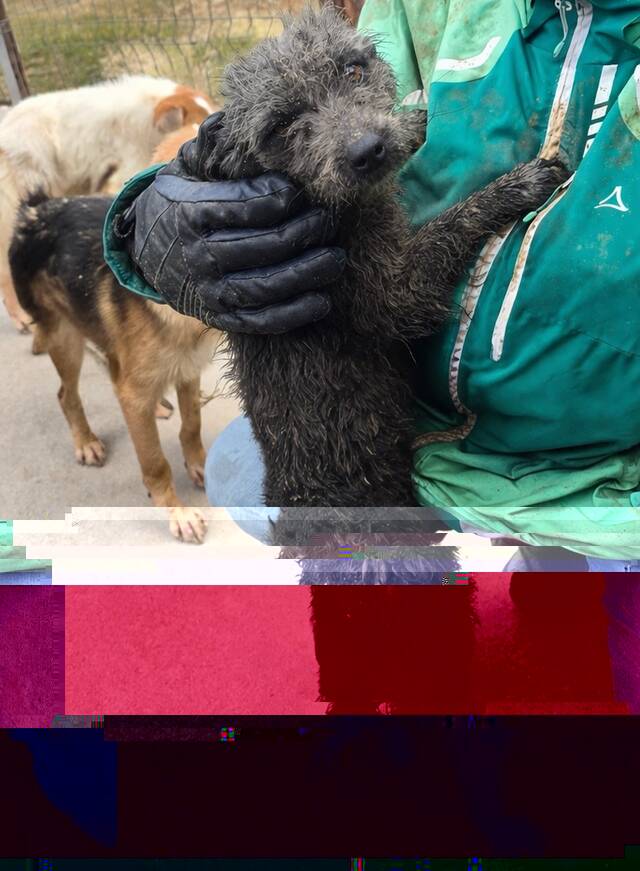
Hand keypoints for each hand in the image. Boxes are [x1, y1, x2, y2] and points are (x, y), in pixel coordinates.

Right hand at [114, 113, 344, 332]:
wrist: (145, 253)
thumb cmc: (179, 203)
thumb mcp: (184, 172)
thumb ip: (211, 149)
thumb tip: (235, 119)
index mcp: (190, 212)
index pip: (245, 205)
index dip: (282, 198)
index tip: (305, 190)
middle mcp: (198, 254)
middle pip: (262, 244)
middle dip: (304, 232)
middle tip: (329, 221)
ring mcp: (209, 290)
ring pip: (266, 284)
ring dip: (307, 272)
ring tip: (336, 259)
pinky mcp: (220, 316)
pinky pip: (260, 320)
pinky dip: (293, 313)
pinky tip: (321, 301)